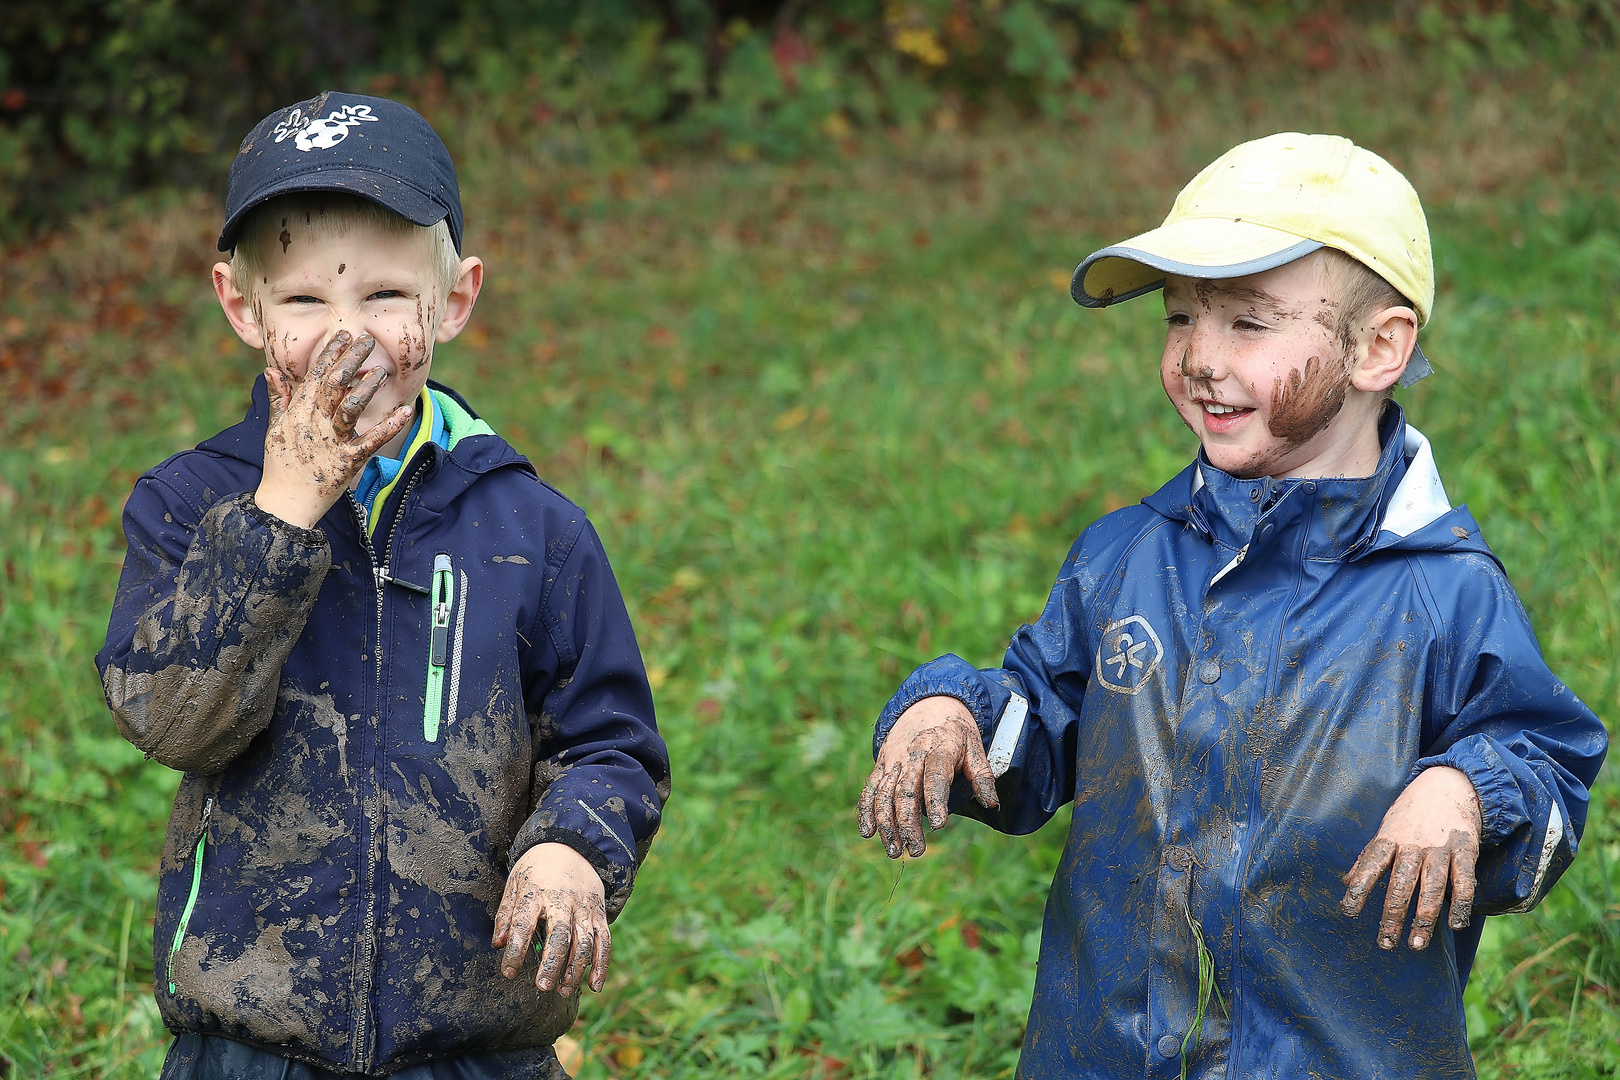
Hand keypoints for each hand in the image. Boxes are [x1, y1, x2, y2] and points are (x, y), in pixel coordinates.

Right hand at [255, 331, 412, 528]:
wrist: (285, 503)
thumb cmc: (281, 463)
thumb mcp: (275, 428)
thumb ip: (279, 397)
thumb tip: (271, 369)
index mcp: (297, 413)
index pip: (314, 376)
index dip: (330, 354)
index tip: (344, 335)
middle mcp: (313, 424)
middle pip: (333, 385)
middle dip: (350, 360)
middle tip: (367, 341)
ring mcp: (331, 442)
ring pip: (350, 408)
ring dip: (367, 388)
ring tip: (381, 371)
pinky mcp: (348, 461)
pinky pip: (372, 441)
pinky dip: (389, 426)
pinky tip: (405, 411)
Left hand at [491, 842, 610, 997]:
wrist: (571, 846)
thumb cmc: (536, 870)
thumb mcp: (515, 884)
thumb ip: (507, 914)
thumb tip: (499, 944)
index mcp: (537, 892)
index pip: (524, 923)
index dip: (516, 950)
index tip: (509, 972)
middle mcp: (563, 900)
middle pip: (561, 935)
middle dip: (552, 963)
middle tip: (542, 987)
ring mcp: (585, 907)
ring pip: (585, 941)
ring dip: (576, 969)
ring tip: (564, 991)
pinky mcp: (599, 913)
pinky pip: (604, 940)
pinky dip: (601, 964)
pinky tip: (595, 985)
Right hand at [857, 695, 998, 858]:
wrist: (929, 704)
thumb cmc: (956, 734)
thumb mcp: (976, 749)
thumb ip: (983, 777)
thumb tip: (992, 805)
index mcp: (939, 749)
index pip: (935, 777)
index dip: (936, 801)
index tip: (938, 826)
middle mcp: (912, 755)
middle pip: (906, 791)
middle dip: (908, 823)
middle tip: (916, 851)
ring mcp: (894, 760)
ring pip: (885, 794)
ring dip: (886, 824)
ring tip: (894, 850)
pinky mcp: (881, 765)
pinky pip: (870, 788)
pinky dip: (865, 810)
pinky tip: (867, 832)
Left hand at [1340, 766, 1481, 950]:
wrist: (1448, 787)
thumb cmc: (1410, 816)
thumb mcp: (1385, 830)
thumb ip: (1368, 858)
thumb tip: (1346, 882)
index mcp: (1389, 838)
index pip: (1370, 864)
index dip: (1359, 888)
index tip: (1348, 912)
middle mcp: (1414, 844)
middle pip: (1401, 883)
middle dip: (1392, 915)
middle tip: (1385, 944)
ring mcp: (1440, 848)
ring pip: (1432, 887)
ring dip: (1424, 918)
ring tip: (1416, 944)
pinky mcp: (1465, 851)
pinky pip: (1464, 882)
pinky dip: (1461, 904)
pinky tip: (1455, 925)